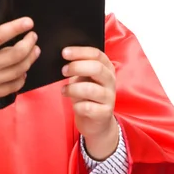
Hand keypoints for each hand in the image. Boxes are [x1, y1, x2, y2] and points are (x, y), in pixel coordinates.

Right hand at [0, 3, 39, 129]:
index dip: (16, 28)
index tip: (28, 21)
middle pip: (16, 54)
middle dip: (29, 43)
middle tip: (33, 35)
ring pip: (18, 70)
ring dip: (30, 59)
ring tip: (34, 49)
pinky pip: (12, 86)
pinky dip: (22, 77)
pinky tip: (24, 69)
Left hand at [61, 46, 118, 160]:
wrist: (96, 122)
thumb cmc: (86, 95)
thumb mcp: (84, 78)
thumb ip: (78, 66)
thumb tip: (63, 55)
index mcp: (106, 67)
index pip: (96, 54)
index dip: (79, 52)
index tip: (64, 52)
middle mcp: (110, 80)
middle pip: (96, 68)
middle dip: (76, 67)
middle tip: (63, 71)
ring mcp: (109, 97)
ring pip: (91, 89)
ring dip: (73, 89)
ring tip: (64, 91)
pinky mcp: (104, 113)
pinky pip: (88, 107)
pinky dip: (77, 106)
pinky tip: (74, 105)